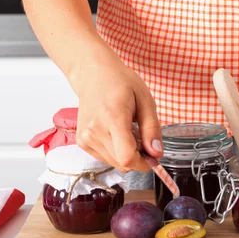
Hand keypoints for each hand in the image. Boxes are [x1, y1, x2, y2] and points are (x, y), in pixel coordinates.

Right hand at [72, 51, 162, 172]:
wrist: (93, 74)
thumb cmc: (120, 83)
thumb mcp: (146, 100)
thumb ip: (152, 129)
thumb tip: (156, 153)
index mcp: (113, 118)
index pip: (127, 157)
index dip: (143, 163)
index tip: (153, 157)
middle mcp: (95, 130)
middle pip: (122, 163)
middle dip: (138, 159)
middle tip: (144, 141)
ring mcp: (85, 137)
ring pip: (114, 163)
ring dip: (127, 155)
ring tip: (129, 133)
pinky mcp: (82, 142)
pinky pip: (105, 158)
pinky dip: (116, 152)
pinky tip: (118, 135)